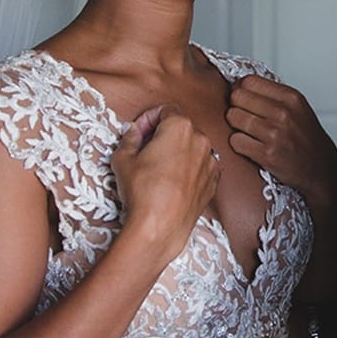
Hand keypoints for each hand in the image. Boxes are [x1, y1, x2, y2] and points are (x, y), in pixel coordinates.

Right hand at [112, 103, 219, 262]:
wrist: (159, 227)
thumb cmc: (142, 192)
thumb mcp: (123, 158)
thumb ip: (129, 138)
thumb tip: (134, 133)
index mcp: (180, 127)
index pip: (164, 110)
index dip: (147, 119)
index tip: (137, 132)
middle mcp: (201, 140)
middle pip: (180, 127)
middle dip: (162, 133)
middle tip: (144, 149)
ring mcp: (210, 161)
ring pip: (191, 146)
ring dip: (176, 151)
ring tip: (157, 168)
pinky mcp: (213, 181)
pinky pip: (199, 166)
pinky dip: (187, 168)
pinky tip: (171, 182)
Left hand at [226, 75, 336, 211]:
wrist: (321, 170)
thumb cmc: (307, 140)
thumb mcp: (298, 109)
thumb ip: (272, 96)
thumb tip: (239, 86)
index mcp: (291, 98)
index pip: (249, 81)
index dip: (240, 89)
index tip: (242, 99)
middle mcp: (284, 113)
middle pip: (237, 97)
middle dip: (235, 106)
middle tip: (243, 116)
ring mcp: (275, 134)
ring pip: (233, 117)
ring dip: (235, 126)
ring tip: (247, 133)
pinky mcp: (267, 154)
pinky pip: (235, 141)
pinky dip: (238, 144)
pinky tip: (250, 147)